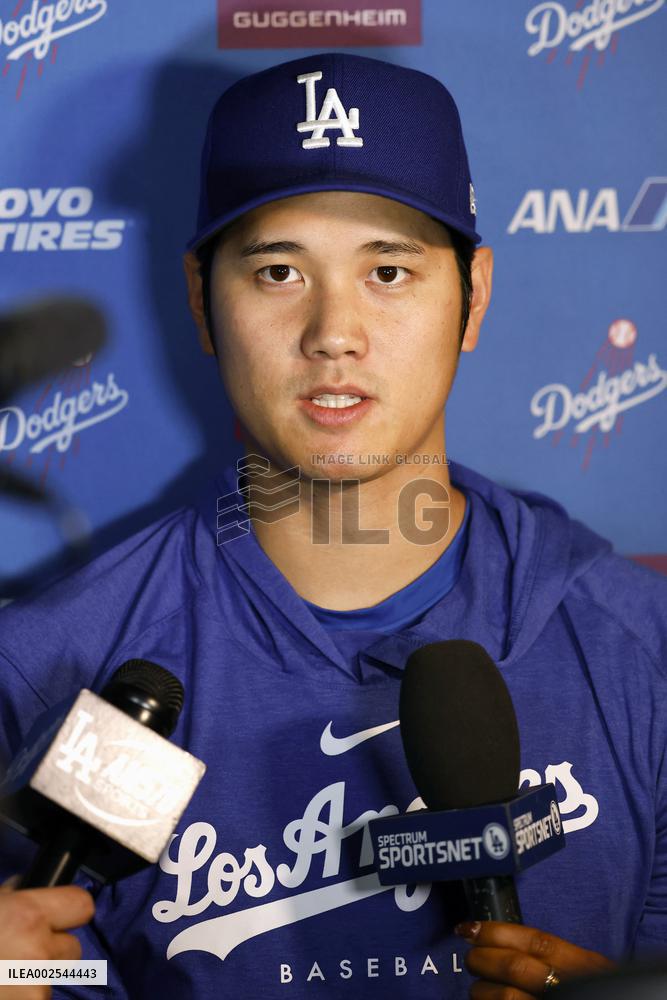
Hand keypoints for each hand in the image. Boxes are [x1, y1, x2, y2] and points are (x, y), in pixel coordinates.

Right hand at [0, 875, 94, 998]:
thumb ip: (18, 896)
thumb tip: (35, 886)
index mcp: (28, 914)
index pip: (83, 905)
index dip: (71, 909)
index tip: (59, 915)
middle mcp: (39, 950)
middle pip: (73, 948)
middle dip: (54, 950)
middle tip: (22, 952)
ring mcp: (37, 985)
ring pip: (55, 976)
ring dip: (38, 976)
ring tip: (8, 974)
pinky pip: (40, 997)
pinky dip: (26, 995)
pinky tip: (6, 988)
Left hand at [455, 919, 615, 997]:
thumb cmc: (592, 990)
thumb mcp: (585, 971)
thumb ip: (554, 957)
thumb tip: (501, 940)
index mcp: (583, 966)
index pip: (535, 941)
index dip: (497, 931)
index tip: (470, 928)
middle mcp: (569, 987)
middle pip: (515, 967)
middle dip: (483, 958)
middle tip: (471, 957)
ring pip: (505, 997)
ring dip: (482, 990)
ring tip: (479, 987)